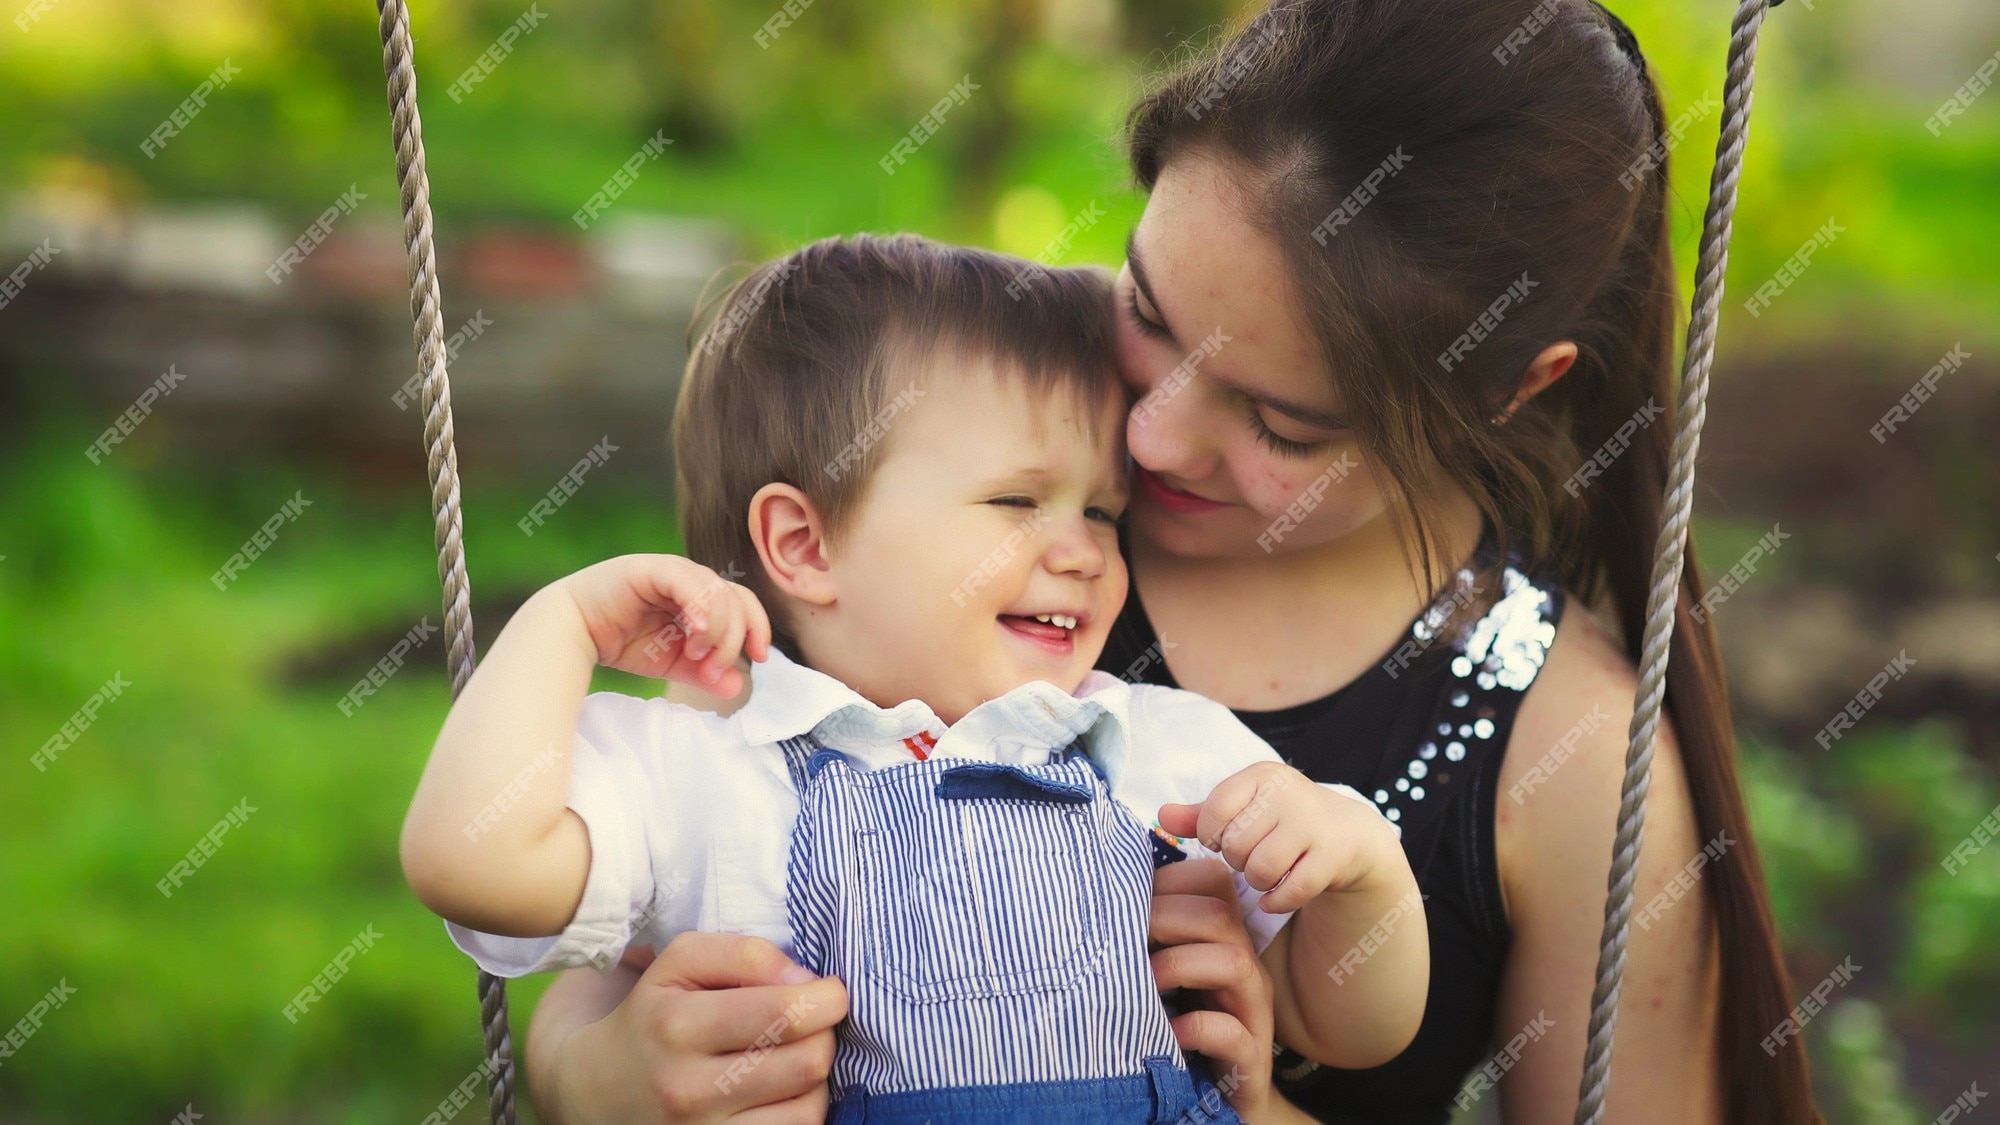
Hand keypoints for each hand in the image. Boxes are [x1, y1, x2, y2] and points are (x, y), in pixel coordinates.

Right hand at [540, 933, 848, 1123]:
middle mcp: (687, 1088)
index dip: (826, 997)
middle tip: (812, 1020)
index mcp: (677, 1026)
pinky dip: (801, 1108)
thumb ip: (745, 953)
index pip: (784, 1012)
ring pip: (809, 1106)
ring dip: (815, 1074)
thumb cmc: (650, 1015)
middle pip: (807, 1060)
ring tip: (792, 1054)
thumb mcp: (679, 962)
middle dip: (824, 1032)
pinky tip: (782, 1089)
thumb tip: (804, 981)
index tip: (826, 990)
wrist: (594, 1091)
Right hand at [560, 554, 770, 696]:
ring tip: (694, 655)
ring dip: (716, 630)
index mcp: (700, 598)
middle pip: (737, 600)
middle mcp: (691, 579)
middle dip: (733, 639)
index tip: (759, 658)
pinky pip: (690, 583)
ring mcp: (673, 570)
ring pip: (718, 593)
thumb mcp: (670, 663)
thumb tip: (738, 686)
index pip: (743, 605)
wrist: (571, 631)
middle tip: (712, 669)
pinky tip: (695, 632)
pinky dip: (701, 608)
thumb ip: (704, 673)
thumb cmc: (620, 641)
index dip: (757, 629)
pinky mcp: (654, 568)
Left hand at [1149, 857, 1277, 1122]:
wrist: (1221, 1097)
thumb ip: (1150, 937)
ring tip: (1145, 983)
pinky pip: (1233, 1033)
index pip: (1213, 880)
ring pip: (1235, 962)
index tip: (1129, 903)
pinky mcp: (1249, 1057)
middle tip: (1126, 940)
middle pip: (1219, 914)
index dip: (1170, 881)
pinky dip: (1197, 1028)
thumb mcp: (1167, 975)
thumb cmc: (1182, 1025)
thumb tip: (1096, 898)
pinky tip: (1169, 1032)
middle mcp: (1244, 966)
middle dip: (1164, 917)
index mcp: (1224, 938)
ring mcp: (1251, 1011)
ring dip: (1179, 965)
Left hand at [1160, 762, 1394, 915]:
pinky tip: (1276, 897)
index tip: (1225, 839)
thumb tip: (1161, 816)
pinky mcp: (1332, 856)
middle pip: (1235, 845)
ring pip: (1261, 869)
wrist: (1347, 833)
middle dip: (1238, 860)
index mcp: (1261, 776)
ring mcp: (1313, 824)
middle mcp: (1288, 794)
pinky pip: (1290, 891)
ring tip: (1266, 873)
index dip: (1212, 835)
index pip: (1215, 811)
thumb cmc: (1280, 819)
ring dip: (1258, 882)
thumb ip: (1201, 815)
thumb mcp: (1243, 809)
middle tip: (1252, 856)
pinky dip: (1277, 901)